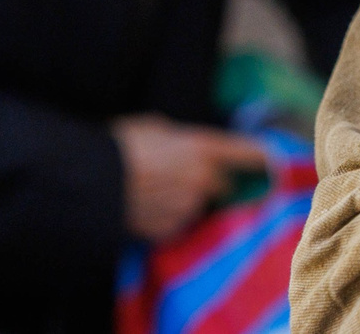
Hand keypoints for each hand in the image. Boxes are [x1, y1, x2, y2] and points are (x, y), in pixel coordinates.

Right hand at [112, 115, 267, 243]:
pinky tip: (145, 208)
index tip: (270, 163)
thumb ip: (182, 140)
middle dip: (212, 184)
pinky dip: (168, 219)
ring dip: (187, 203)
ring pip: (199, 207)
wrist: (89, 182)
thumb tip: (187, 148)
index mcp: (204, 148)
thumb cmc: (119, 146)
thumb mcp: (155, 128)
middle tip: (183, 178)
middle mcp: (204, 179)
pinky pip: (178, 224)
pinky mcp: (171, 230)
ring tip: (154, 192)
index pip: (249, 153)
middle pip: (224, 186)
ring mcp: (189, 207)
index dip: (261, 157)